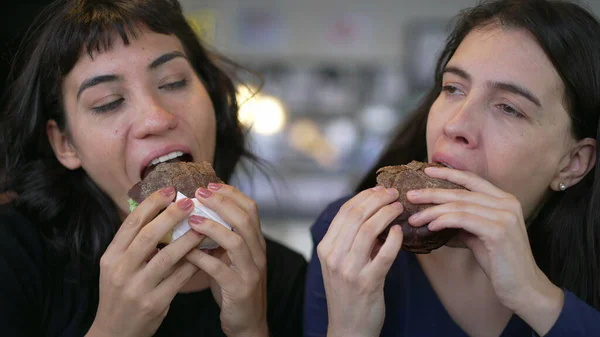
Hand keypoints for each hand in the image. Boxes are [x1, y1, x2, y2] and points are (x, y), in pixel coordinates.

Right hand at [88, 187, 205, 336]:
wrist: (114, 332)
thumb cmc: (120, 293)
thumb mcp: (117, 267)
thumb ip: (133, 244)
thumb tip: (159, 212)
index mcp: (111, 257)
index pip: (130, 224)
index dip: (151, 204)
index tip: (170, 190)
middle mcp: (121, 270)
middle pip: (148, 236)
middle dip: (171, 216)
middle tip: (190, 201)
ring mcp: (137, 288)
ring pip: (166, 257)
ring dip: (187, 239)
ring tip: (204, 226)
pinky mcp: (154, 303)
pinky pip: (179, 278)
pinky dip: (193, 263)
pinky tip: (205, 252)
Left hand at [186, 183, 267, 336]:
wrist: (247, 323)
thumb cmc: (233, 287)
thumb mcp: (231, 258)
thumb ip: (221, 238)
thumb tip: (196, 213)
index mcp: (256, 242)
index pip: (250, 208)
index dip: (231, 193)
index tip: (210, 184)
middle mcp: (258, 253)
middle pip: (245, 218)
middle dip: (222, 202)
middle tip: (199, 193)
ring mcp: (251, 271)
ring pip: (237, 241)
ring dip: (213, 226)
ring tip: (192, 218)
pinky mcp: (239, 289)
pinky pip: (220, 269)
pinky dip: (201, 258)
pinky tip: (185, 252)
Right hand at [317, 186, 403, 336]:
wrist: (348, 328)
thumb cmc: (347, 292)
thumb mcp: (340, 263)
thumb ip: (351, 239)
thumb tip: (373, 211)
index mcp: (325, 248)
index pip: (344, 212)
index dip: (364, 196)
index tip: (380, 189)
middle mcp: (334, 257)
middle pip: (357, 216)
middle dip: (378, 199)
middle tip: (394, 193)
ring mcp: (350, 270)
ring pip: (369, 229)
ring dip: (387, 213)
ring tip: (399, 208)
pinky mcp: (368, 282)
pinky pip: (385, 253)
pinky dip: (395, 238)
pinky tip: (401, 231)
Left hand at [407, 166, 563, 333]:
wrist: (523, 287)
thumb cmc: (499, 262)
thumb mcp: (479, 235)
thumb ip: (464, 221)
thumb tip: (437, 215)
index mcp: (504, 200)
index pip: (472, 179)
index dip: (448, 173)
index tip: (426, 170)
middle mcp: (507, 203)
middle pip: (461, 192)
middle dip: (432, 193)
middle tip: (410, 196)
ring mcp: (505, 216)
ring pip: (460, 206)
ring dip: (432, 211)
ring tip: (414, 218)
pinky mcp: (498, 231)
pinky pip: (463, 220)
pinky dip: (444, 221)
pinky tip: (430, 227)